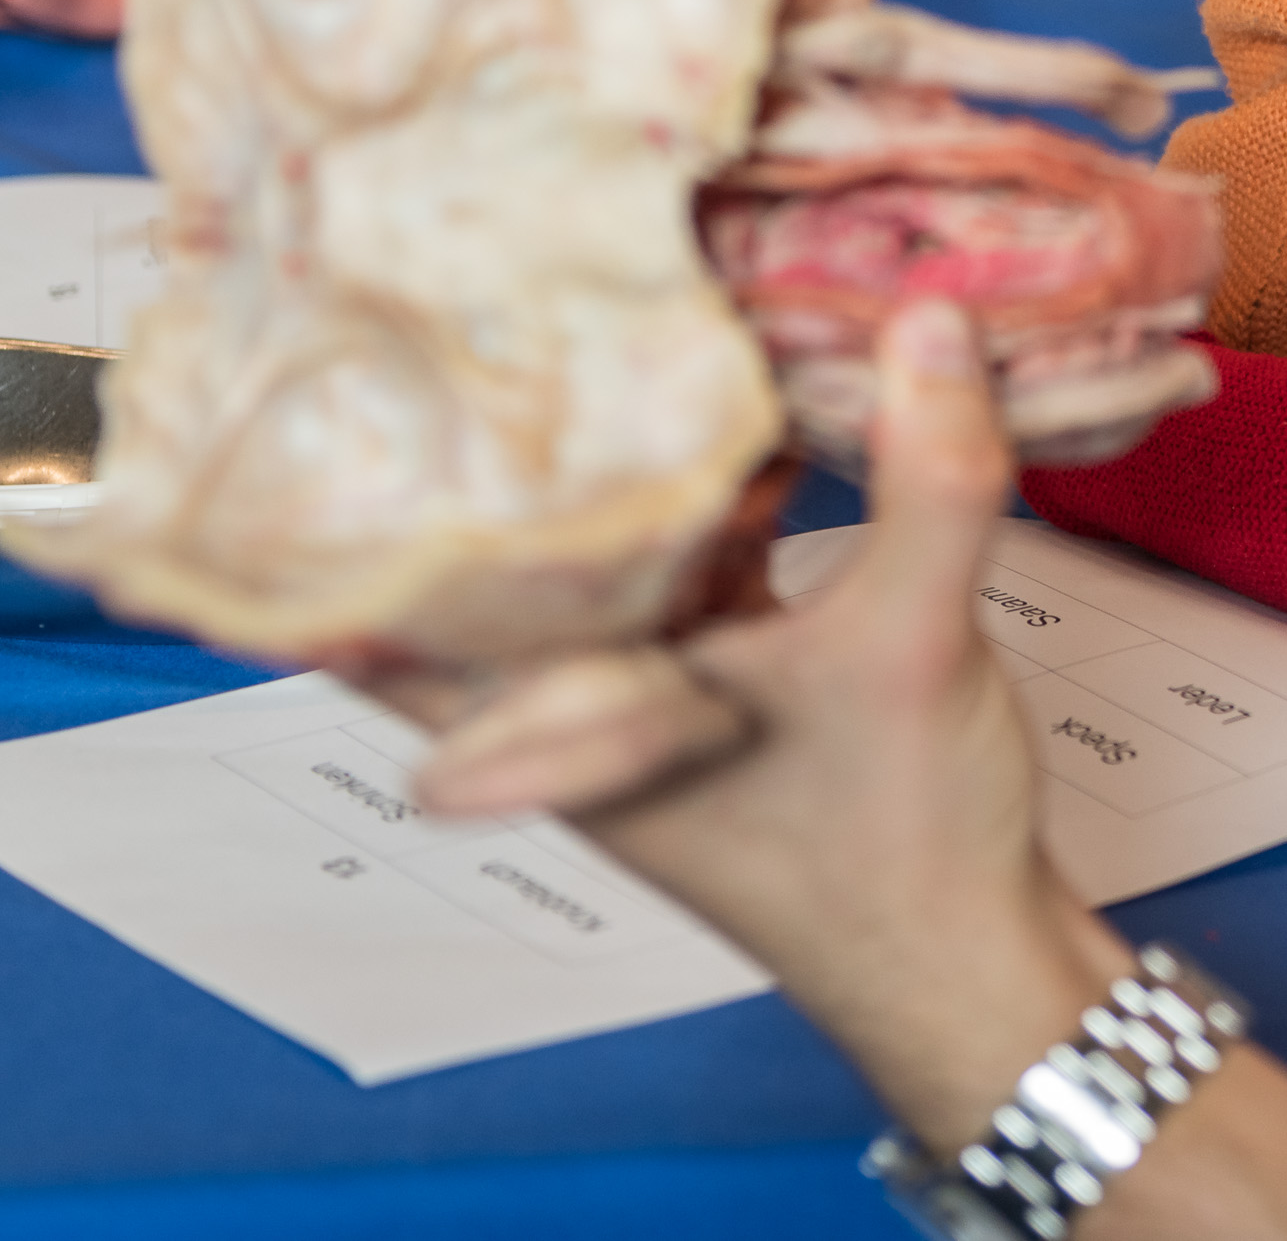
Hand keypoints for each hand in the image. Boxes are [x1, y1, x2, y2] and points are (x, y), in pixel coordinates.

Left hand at [412, 300, 1124, 1148]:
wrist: (965, 966)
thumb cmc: (896, 849)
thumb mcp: (908, 646)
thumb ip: (927, 480)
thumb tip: (923, 320)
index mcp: (565, 715)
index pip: (391, 619)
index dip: (346, 520)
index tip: (321, 404)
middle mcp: (584, 710)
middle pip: (481, 573)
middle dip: (472, 464)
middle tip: (453, 334)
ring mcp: (656, 697)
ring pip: (585, 567)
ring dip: (590, 477)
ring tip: (573, 345)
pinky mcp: (728, 686)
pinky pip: (681, 570)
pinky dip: (690, 504)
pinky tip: (727, 423)